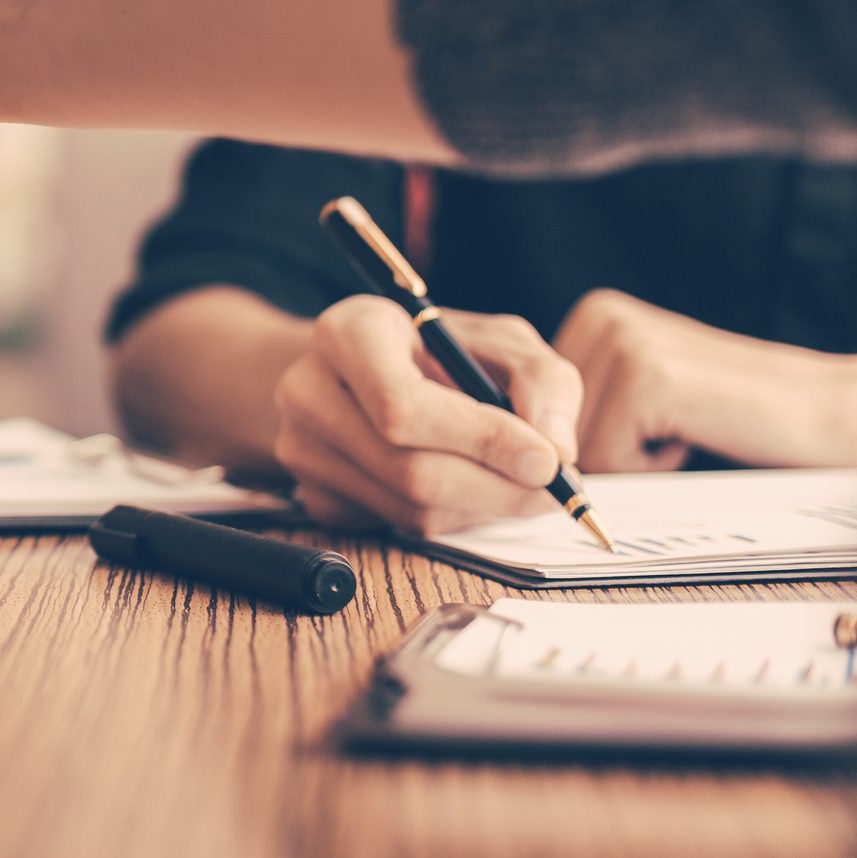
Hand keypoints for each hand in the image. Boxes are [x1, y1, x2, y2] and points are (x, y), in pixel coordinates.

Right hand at [271, 296, 582, 533]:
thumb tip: (555, 450)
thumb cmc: (436, 351)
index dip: (481, 440)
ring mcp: (300, 445)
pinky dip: (444, 517)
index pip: (404, 405)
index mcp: (349, 332)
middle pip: (408, 468)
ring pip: (407, 507)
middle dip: (495, 488)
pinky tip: (460, 484)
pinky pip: (392, 526)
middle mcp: (308, 388)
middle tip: (551, 490)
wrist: (364, 371)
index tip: (547, 460)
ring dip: (477, 507)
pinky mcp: (310, 492)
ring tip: (509, 480)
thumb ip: (541, 381)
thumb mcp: (498, 341)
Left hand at [554, 288, 856, 469]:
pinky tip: (694, 432)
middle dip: (605, 449)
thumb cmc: (731, 415)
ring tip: (685, 425)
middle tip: (672, 424)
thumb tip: (507, 446)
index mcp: (592, 316)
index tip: (639, 423)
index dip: (579, 437)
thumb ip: (576, 405)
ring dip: (630, 459)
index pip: (530, 407)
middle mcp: (598, 316)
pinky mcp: (647, 376)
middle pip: (545, 428)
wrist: (829, 412)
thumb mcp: (638, 396)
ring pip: (572, 449)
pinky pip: (606, 459)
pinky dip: (651, 466)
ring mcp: (622, 341)